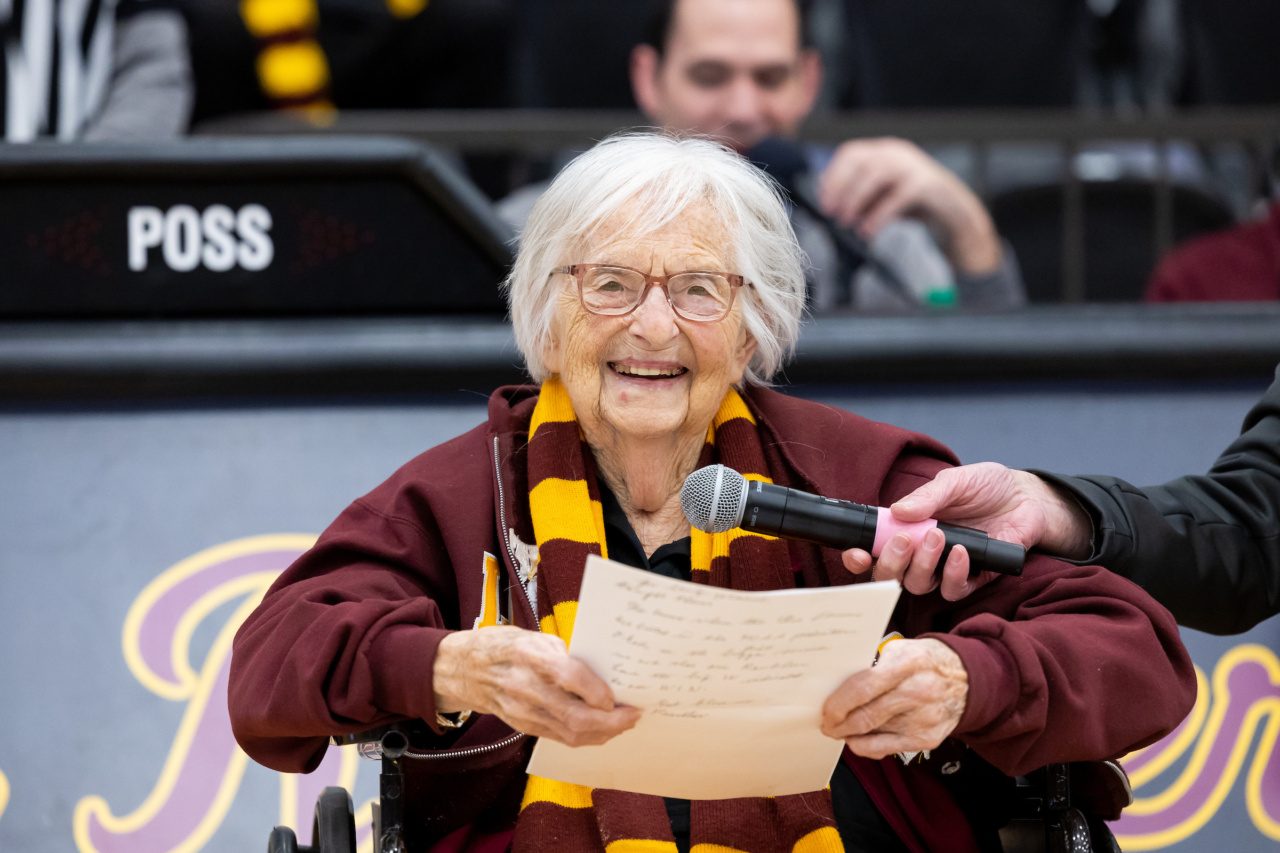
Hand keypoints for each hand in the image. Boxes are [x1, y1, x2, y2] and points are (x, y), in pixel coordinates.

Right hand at [433, 626, 639, 745]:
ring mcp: (521, 711)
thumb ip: (565, 655)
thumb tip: (602, 673)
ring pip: (570, 732)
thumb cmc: (504, 646)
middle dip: (610, 721)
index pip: (568, 676)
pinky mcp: (522, 726)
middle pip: (573, 715)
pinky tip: (602, 729)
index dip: (595, 690)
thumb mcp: (534, 636)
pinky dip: (586, 736)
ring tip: (624, 724)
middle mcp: (523, 686)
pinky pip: (560, 738)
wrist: (464, 669)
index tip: (616, 696)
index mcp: (527, 654)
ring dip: (603, 732)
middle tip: (633, 715)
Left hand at [816, 137, 1001, 274]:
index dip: (833, 176)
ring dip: (856, 200)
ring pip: (876, 175)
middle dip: (841, 189)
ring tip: (846, 223)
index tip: (824, 201)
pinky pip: (897, 198)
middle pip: (861, 163)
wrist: (954, 212)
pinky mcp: (926, 184)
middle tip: (831, 214)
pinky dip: (878, 215)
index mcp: (884, 151)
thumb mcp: (881, 198)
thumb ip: (860, 197)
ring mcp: (913, 165)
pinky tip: (868, 231)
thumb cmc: (914, 204)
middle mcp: (897, 152)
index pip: (851, 153)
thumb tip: (833, 205)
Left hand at [822, 638, 966, 759]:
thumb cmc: (924, 661)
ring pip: (872, 735)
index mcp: (908, 663)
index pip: (863, 687)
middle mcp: (918, 692)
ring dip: (849, 734)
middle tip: (826, 724)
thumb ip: (871, 665)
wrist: (967, 680)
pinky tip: (856, 740)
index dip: (838, 703)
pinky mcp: (927, 739)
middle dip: (838, 724)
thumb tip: (835, 686)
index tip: (824, 710)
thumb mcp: (900, 649)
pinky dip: (865, 747)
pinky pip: (885, 749)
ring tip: (838, 728)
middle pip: (866, 716)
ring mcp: (924, 719)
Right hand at [841, 463, 1092, 599]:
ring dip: (923, 566)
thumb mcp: (954, 482)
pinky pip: (953, 590)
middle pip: (890, 575)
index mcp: (908, 528)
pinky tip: (962, 551)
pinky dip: (954, 574)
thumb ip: (927, 497)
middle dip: (892, 562)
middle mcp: (921, 552)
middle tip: (906, 540)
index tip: (859, 553)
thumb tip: (897, 512)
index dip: (860, 557)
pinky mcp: (972, 579)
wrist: (1027, 497)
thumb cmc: (986, 486)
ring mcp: (944, 568)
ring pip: (917, 586)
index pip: (874, 550)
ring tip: (939, 537)